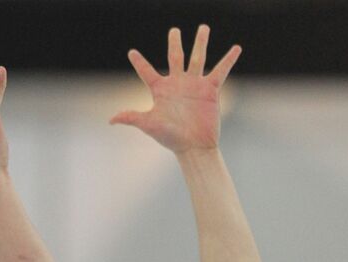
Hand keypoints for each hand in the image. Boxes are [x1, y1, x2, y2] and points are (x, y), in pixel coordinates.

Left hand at [109, 25, 240, 154]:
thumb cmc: (171, 138)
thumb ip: (132, 117)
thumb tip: (111, 120)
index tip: (131, 52)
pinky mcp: (210, 90)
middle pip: (175, 57)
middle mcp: (178, 84)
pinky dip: (229, 60)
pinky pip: (220, 71)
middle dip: (175, 43)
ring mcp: (195, 85)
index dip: (139, 62)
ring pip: (197, 58)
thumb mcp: (149, 125)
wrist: (193, 147)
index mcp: (161, 90)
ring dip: (201, 42)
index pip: (147, 72)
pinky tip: (236, 48)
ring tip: (204, 28)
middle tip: (174, 30)